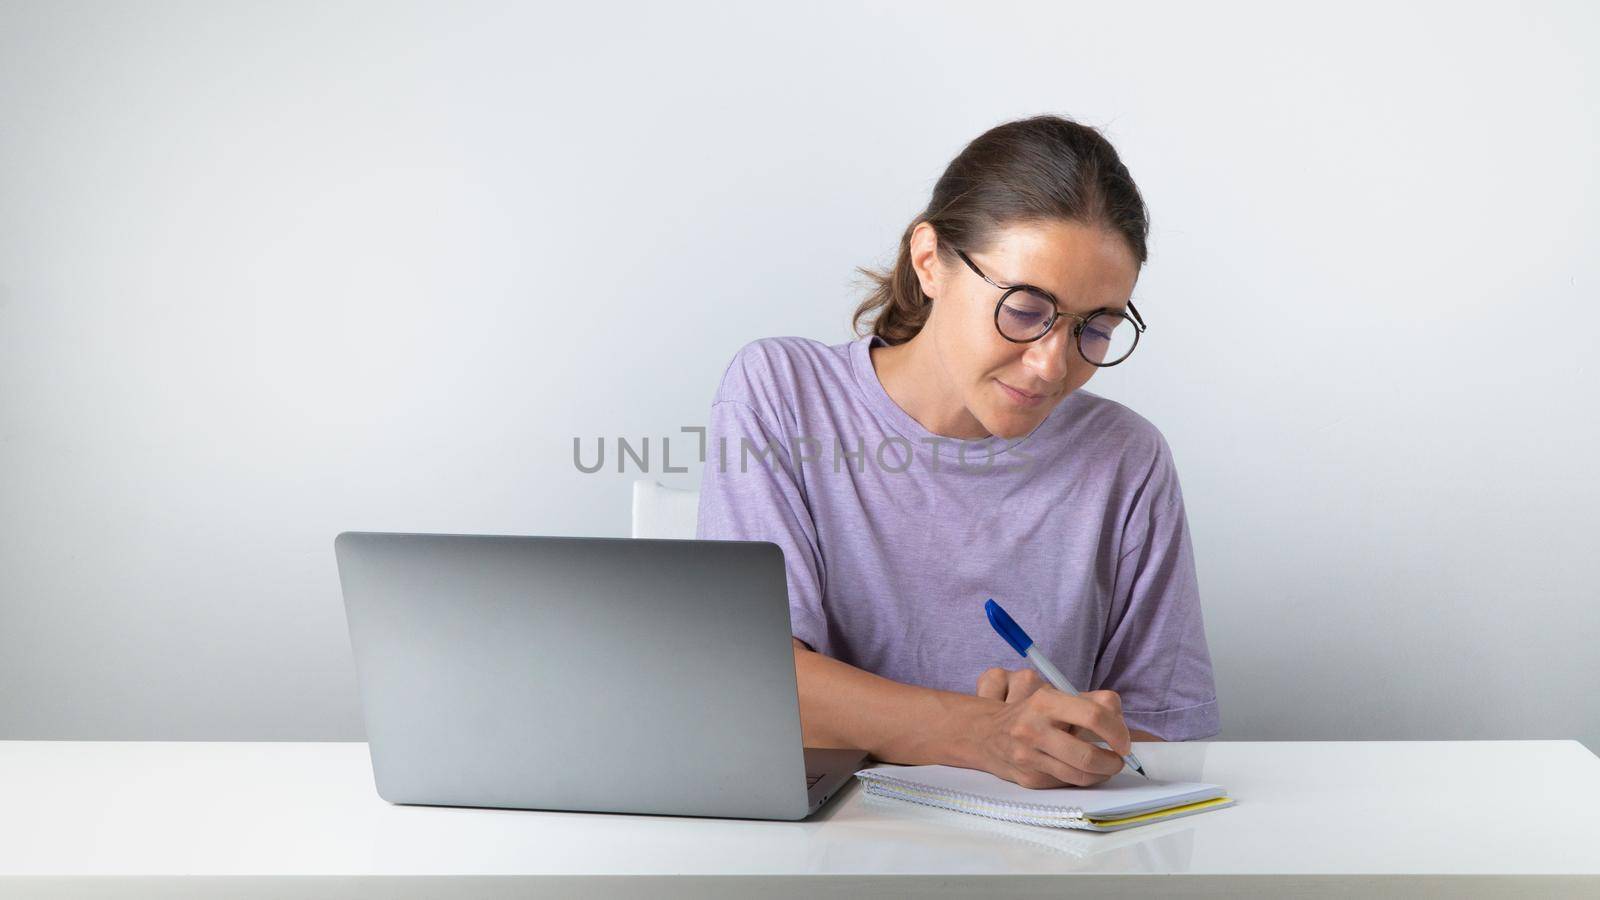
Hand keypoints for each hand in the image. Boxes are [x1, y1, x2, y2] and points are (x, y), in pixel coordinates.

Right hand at [970, 666, 1131, 788]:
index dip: (1117, 731)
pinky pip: (1066, 784)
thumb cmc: (1032, 713)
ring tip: (1105, 767)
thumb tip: (1120, 719)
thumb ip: (1092, 701)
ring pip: (1079, 776)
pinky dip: (1081, 780)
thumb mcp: (1056, 696)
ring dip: (1101, 774)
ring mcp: (1029, 756)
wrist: (986, 733)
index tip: (1123, 740)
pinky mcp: (1028, 778)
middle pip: (1088, 755)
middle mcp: (1034, 728)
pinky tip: (1082, 771)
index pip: (1094, 716)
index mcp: (1046, 701)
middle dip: (1112, 762)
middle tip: (1118, 759)